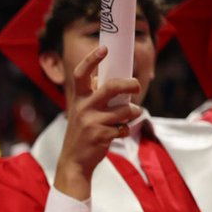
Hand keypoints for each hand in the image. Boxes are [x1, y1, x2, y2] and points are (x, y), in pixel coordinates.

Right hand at [54, 45, 141, 199]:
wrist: (74, 162)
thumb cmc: (82, 134)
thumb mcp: (82, 112)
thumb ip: (94, 97)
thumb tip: (116, 81)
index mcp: (78, 99)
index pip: (81, 74)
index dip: (91, 59)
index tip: (104, 49)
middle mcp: (83, 108)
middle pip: (110, 87)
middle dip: (129, 84)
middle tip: (137, 85)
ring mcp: (91, 122)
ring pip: (124, 110)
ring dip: (133, 112)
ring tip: (132, 115)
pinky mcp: (101, 136)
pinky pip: (123, 128)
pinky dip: (125, 130)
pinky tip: (118, 133)